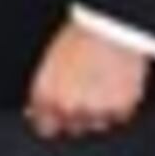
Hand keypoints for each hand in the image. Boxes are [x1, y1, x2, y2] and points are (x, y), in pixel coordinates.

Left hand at [25, 22, 149, 139]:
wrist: (110, 27)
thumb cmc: (79, 37)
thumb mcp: (50, 62)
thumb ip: (44, 91)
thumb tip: (34, 112)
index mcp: (46, 97)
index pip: (45, 128)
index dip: (53, 120)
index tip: (59, 114)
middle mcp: (68, 108)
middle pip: (73, 128)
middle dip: (78, 115)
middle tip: (87, 91)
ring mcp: (95, 111)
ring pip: (97, 125)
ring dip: (100, 111)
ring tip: (103, 83)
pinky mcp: (119, 109)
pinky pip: (119, 116)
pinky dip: (120, 105)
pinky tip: (117, 83)